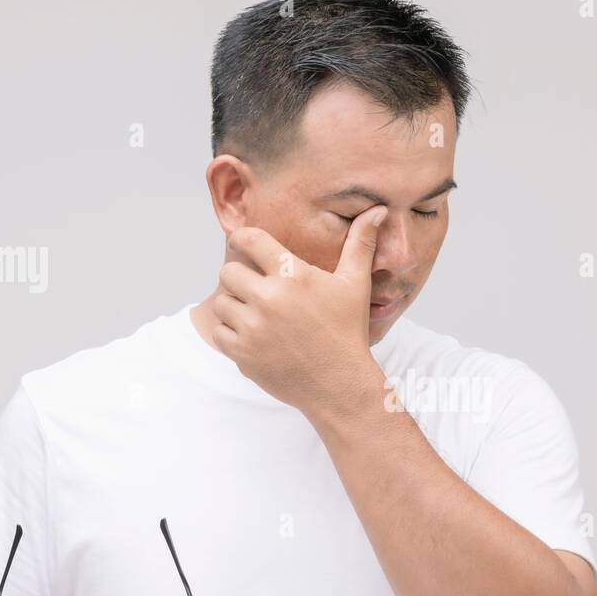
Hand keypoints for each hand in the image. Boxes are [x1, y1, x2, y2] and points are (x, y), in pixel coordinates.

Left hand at [209, 205, 387, 416]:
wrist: (340, 385)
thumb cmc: (348, 332)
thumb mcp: (356, 284)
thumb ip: (360, 244)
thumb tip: (377, 210)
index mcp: (293, 275)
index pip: (249, 239)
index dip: (242, 239)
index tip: (244, 245)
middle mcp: (270, 298)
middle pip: (228, 272)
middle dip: (240, 278)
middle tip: (256, 289)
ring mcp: (253, 328)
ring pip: (222, 302)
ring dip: (234, 306)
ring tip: (255, 314)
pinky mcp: (243, 353)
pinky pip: (219, 332)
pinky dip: (230, 333)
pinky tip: (252, 336)